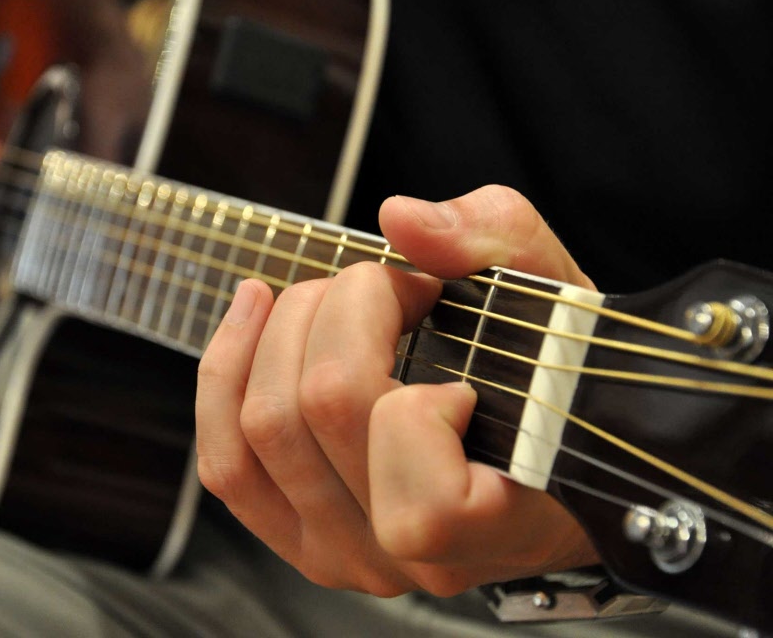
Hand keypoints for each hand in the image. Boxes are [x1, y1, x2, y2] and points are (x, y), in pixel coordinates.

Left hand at [196, 185, 599, 596]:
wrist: (534, 456)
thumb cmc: (553, 387)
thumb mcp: (554, 299)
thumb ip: (498, 243)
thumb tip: (400, 218)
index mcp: (502, 531)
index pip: (424, 502)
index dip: (422, 403)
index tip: (459, 362)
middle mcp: (415, 564)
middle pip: (323, 411)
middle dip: (344, 306)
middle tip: (390, 286)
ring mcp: (347, 557)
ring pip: (264, 424)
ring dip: (285, 326)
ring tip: (332, 297)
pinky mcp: (297, 539)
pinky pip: (226, 462)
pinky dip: (227, 371)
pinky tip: (254, 315)